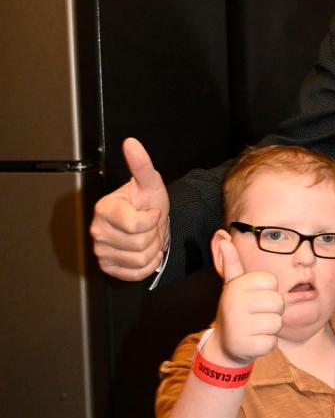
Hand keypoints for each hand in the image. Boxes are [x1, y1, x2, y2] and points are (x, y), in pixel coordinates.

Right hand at [90, 138, 169, 279]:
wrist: (149, 223)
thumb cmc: (148, 202)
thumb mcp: (150, 183)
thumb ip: (141, 164)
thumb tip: (131, 143)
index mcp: (105, 208)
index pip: (136, 225)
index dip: (152, 220)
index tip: (151, 212)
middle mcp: (98, 230)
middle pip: (139, 244)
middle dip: (153, 236)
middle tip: (150, 227)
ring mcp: (101, 250)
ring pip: (139, 259)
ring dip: (152, 250)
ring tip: (147, 238)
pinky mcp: (108, 266)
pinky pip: (135, 274)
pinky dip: (147, 265)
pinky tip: (146, 252)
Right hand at [212, 236, 283, 364]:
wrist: (225, 345)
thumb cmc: (236, 310)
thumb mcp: (233, 286)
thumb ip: (232, 262)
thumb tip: (222, 237)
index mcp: (236, 286)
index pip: (272, 281)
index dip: (269, 291)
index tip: (255, 297)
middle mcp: (236, 304)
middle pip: (279, 302)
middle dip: (273, 311)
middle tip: (256, 315)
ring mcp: (240, 327)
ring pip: (278, 322)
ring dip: (270, 328)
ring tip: (255, 328)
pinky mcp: (248, 347)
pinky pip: (273, 342)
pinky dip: (267, 343)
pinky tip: (254, 341)